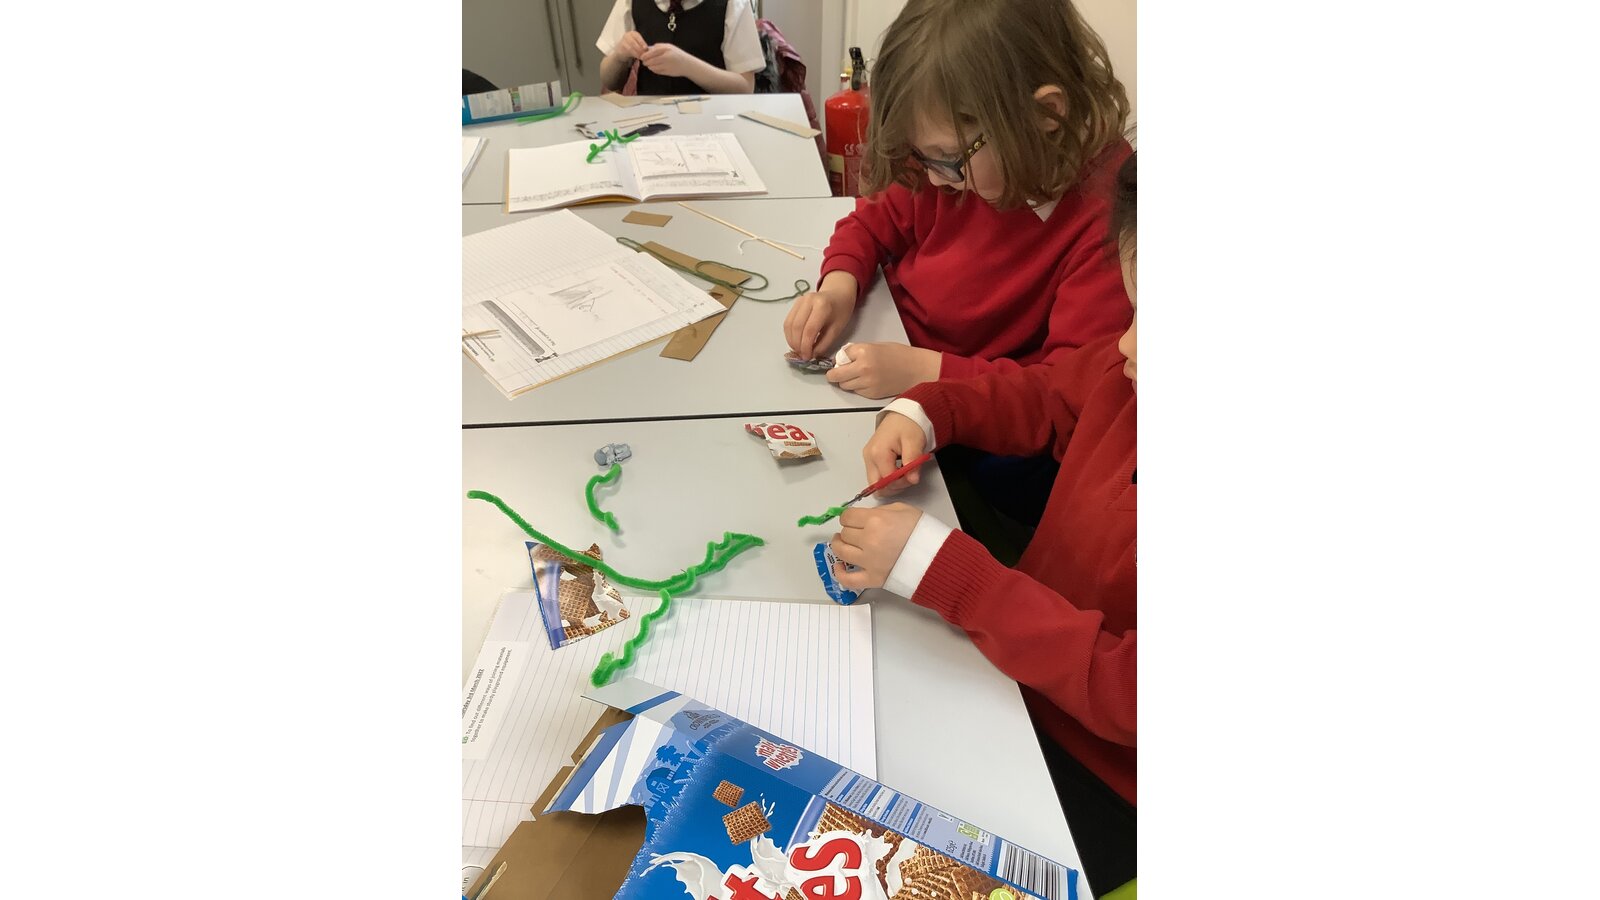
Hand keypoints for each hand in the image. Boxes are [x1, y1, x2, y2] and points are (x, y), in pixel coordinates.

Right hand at [615, 31, 648, 61]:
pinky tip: (637, 57)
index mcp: (633, 33)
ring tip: (642, 57)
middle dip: (640, 49)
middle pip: (633, 42)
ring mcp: (623, 41)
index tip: (646, 48)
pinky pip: (628, 52)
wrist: (622, 50)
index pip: (637, 36)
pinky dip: (634, 55)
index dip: (642, 42)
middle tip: (644, 55)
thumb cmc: (633, 46)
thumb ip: (642, 45)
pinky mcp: (620, 48)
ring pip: (630, 48)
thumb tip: (649, 50)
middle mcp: (627, 36)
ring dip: (637, 53)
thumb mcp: (638, 43)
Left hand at [639, 43, 695, 77]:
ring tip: (650, 64)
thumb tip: (647, 50)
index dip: (644, 56)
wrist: (687, 64)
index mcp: (665, 49)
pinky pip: (656, 71)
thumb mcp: (669, 46)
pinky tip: (656, 67)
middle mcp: (666, 57)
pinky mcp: (667, 72)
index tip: (642, 57)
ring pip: (652, 67)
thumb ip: (658, 47)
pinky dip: (654, 70)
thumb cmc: (677, 54)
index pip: (650, 53)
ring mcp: (666, 65)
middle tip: (644, 62)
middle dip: (645, 62)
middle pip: (650, 61)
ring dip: (649, 66)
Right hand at [783, 290, 853, 359]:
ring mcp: (800, 301)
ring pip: (789, 325)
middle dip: (797, 345)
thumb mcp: (837, 329)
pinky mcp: (795, 303)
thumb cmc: (841, 311)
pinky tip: (795, 341)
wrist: (838, 293)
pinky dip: (789, 334)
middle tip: (802, 355)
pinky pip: (788, 321)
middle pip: (796, 327)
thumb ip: (824, 343)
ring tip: (798, 350)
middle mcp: (808, 301)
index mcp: (822, 306)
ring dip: (791, 340)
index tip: (807, 357)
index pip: (809, 330)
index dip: (806, 346)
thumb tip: (811, 355)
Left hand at [825, 342, 941, 398]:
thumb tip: (842, 360)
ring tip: (858, 375)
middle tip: (840, 371)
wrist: (916, 369)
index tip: (842, 360)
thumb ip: (856, 352)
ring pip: (844, 386)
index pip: (839, 357)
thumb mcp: (875, 346)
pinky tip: (869, 381)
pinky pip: (857, 392)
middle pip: (836, 376)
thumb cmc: (899, 354)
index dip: (839, 359)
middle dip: (836, 374)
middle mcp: (862, 368)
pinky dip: (858, 388)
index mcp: (863, 352)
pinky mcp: (872, 394)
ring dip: (847, 381)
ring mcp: (866, 383)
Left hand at [831, 503, 923, 591]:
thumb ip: (879, 512)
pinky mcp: (873, 579)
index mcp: (875, 520)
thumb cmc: (921, 531)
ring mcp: (869, 561)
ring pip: (841, 551)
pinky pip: (848, 579)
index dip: (849, 518)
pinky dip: (839, 573)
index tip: (853, 520)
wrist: (936, 555)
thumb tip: (863, 518)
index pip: (847, 517)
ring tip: (842, 544)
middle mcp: (868, 540)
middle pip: (845, 533)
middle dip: (849, 531)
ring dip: (839, 546)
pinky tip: (839, 566)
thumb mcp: (902, 509)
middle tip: (855, 532)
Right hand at [861, 412, 926, 495]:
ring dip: (891, 483)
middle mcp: (869, 457)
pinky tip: (898, 469)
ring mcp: (868, 458)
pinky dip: (888, 478)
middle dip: (894, 487)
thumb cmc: (908, 424)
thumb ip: (913, 462)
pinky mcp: (870, 459)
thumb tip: (912, 479)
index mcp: (878, 453)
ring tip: (904, 471)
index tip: (913, 476)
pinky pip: (877, 476)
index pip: (887, 481)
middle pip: (877, 486)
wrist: (902, 414)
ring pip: (876, 483)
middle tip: (908, 476)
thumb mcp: (914, 442)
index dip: (902, 483)